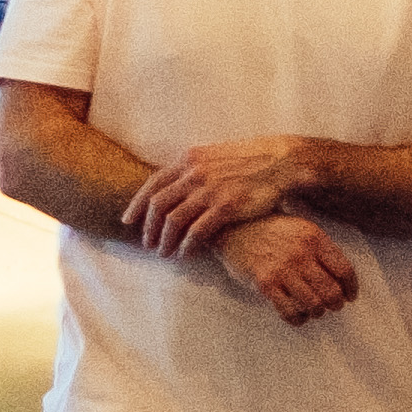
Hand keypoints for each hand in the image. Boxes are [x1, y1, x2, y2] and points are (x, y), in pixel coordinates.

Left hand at [124, 135, 313, 257]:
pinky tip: (184, 254)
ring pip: (174, 220)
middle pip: (159, 205)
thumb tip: (176, 185)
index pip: (153, 184)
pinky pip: (197, 231)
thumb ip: (194, 169)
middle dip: (149, 228)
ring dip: (165, 240)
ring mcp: (210, 190)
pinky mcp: (227, 207)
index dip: (137, 205)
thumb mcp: (215, 156)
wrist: (282, 161)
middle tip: (147, 244)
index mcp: (190, 159)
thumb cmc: (250, 160)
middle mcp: (195, 173)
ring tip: (163, 253)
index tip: (128, 221)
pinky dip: (186, 245)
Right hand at [212, 214, 360, 321]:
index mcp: (314, 238)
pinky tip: (298, 316)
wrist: (236, 228)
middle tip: (334, 305)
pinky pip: (289, 311)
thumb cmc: (273, 230)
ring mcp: (282, 270)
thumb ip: (321, 249)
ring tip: (314, 309)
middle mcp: (301, 254)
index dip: (351, 287)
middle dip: (336, 303)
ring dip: (317, 312)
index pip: (344, 270)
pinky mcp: (266, 284)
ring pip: (313, 304)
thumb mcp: (302, 229)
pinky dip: (298, 319)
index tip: (350, 295)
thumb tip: (342, 277)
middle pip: (331, 291)